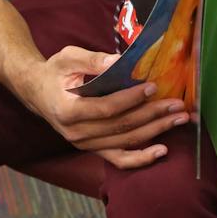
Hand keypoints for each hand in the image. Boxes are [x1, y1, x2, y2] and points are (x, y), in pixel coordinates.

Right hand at [21, 46, 188, 169]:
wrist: (37, 92)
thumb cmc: (54, 72)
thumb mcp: (68, 58)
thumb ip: (93, 60)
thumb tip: (120, 62)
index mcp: (67, 110)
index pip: (106, 108)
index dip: (131, 99)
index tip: (153, 87)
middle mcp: (75, 133)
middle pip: (121, 127)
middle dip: (153, 115)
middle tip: (177, 104)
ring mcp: (84, 145)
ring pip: (125, 142)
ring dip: (156, 131)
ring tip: (179, 119)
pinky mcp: (92, 149)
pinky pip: (119, 159)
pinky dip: (142, 158)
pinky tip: (162, 151)